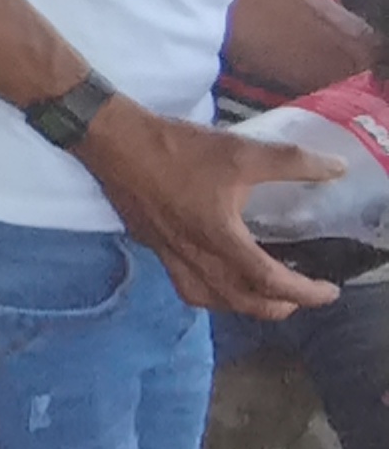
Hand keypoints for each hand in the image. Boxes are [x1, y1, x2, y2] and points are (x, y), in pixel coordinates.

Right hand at [74, 104, 345, 315]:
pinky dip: (210, 293)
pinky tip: (214, 274)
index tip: (329, 290)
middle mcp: (195, 256)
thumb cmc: (177, 149)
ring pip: (210, 299)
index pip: (271, 282)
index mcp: (220, 238)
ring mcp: (169, 254)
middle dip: (277, 307)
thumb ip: (292, 162)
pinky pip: (186, 285)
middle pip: (241, 302)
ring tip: (261, 295)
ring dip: (242, 306)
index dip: (306, 292)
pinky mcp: (152, 246)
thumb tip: (336, 169)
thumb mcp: (240, 151)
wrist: (113, 142)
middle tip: (301, 297)